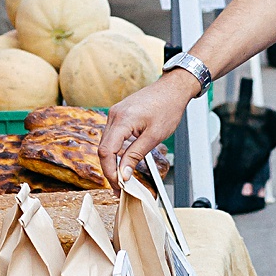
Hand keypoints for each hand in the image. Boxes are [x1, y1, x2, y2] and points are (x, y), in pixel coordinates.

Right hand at [98, 73, 198, 187]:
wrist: (172, 88)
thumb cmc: (168, 107)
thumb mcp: (154, 136)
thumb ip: (136, 155)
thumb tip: (123, 173)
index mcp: (122, 120)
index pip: (106, 152)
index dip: (110, 172)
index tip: (119, 185)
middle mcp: (114, 115)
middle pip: (103, 149)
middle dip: (110, 170)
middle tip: (121, 187)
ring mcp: (115, 114)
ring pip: (106, 143)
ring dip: (112, 161)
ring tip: (123, 177)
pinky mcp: (119, 115)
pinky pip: (112, 136)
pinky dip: (116, 150)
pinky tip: (123, 160)